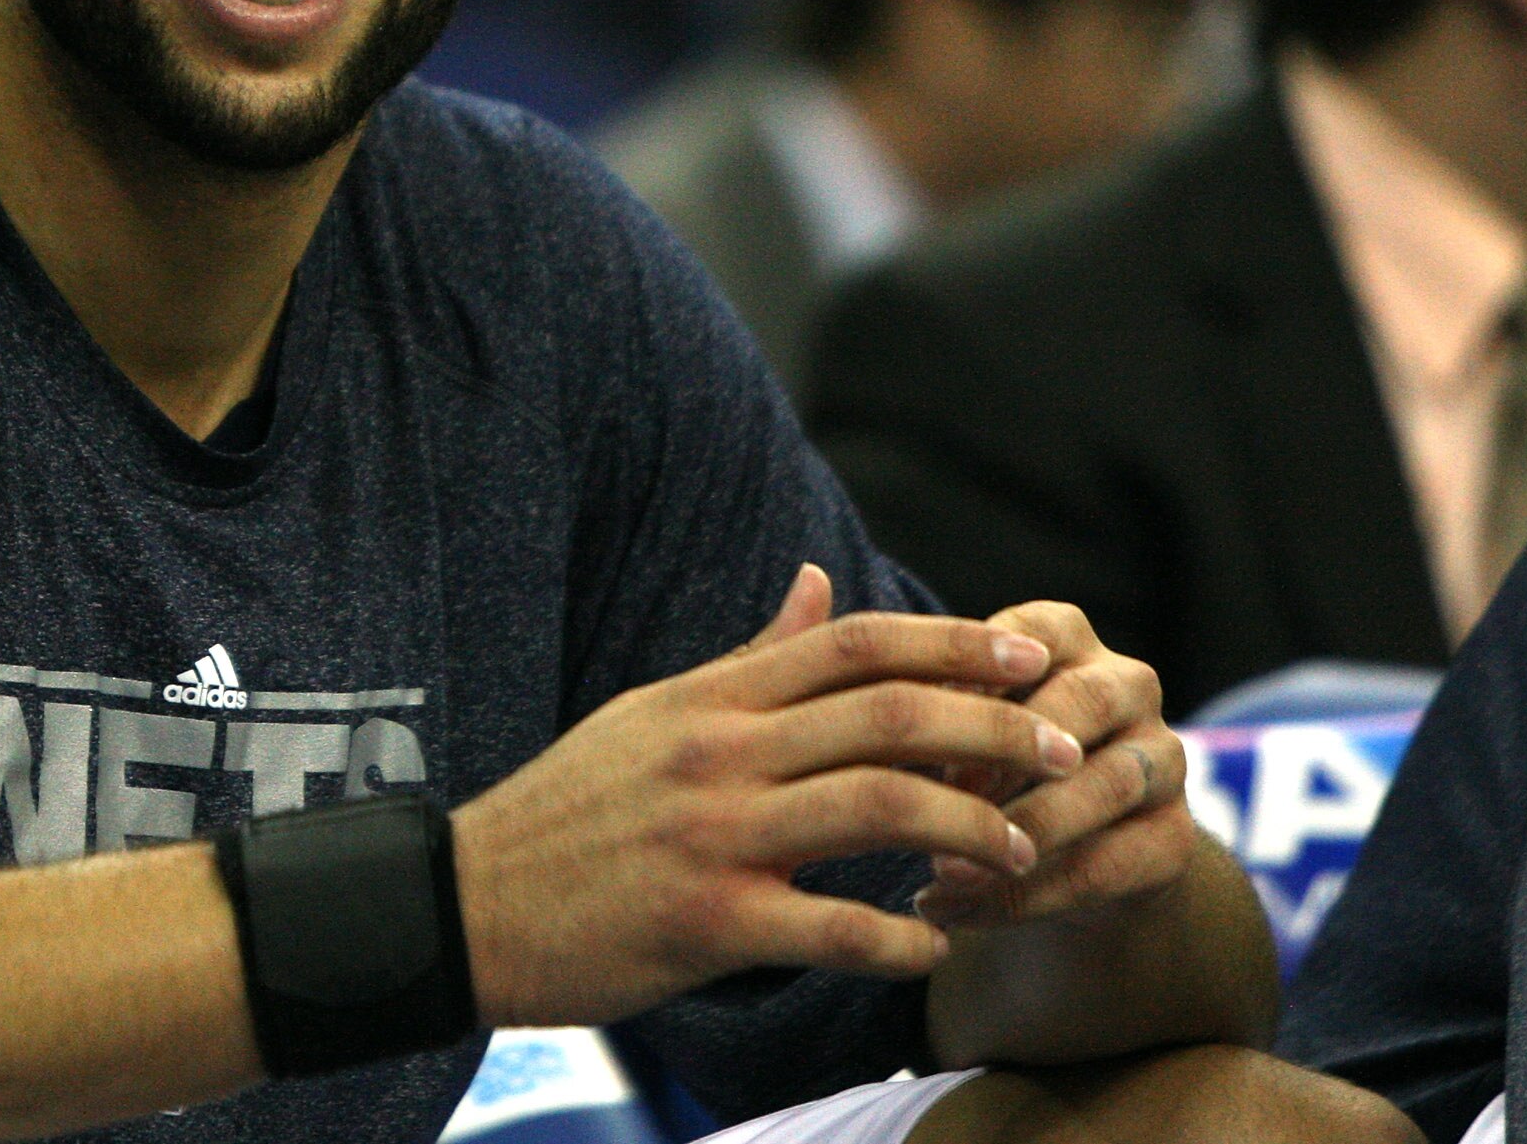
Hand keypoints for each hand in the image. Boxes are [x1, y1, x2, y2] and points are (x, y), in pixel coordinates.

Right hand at [452, 565, 1087, 1027]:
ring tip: (1023, 852)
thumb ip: (750, 657)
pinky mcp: (707, 922)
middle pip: (892, 715)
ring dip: (973, 829)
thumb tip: (818, 581)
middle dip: (998, 731)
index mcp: (712, 698)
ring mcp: (715, 836)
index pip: (856, 644)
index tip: (1028, 657)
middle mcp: (721, 753)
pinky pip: (834, 925)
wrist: (462, 904)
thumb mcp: (653, 714)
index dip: (954, 644)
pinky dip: (901, 937)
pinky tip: (937, 945)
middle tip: (1064, 754)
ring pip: (882, 808)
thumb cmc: (568, 811)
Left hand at [912, 602, 1188, 931]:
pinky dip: (1030, 894)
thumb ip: (906, 688)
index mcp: (1066, 637)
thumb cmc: (974, 767)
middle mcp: (1128, 685)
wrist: (1058, 862)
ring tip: (941, 870)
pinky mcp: (1173, 841)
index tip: (907, 716)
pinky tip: (964, 912)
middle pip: (1081, 703)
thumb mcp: (943, 721)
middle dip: (1002, 752)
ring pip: (1102, 786)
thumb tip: (833, 645)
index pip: (1028, 631)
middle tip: (933, 795)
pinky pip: (1109, 865)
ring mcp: (1163, 762)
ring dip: (1017, 831)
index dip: (971, 675)